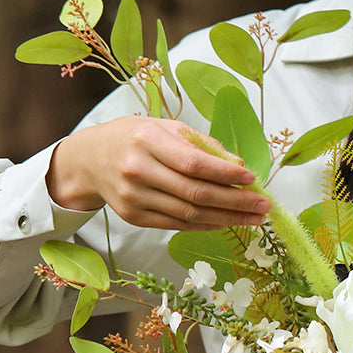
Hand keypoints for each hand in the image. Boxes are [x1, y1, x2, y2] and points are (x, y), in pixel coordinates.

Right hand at [47, 116, 270, 229]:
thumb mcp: (165, 128)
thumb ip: (201, 144)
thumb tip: (237, 166)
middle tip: (263, 206)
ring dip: (227, 218)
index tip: (251, 179)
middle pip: (195, 193)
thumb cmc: (133, 138)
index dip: (225, 174)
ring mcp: (133, 198)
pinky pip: (177, 225)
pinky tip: (227, 221)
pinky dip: (206, 225)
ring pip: (189, 214)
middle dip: (235, 202)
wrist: (90, 160)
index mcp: (147, 141)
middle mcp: (137, 170)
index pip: (193, 163)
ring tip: (253, 217)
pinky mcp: (134, 217)